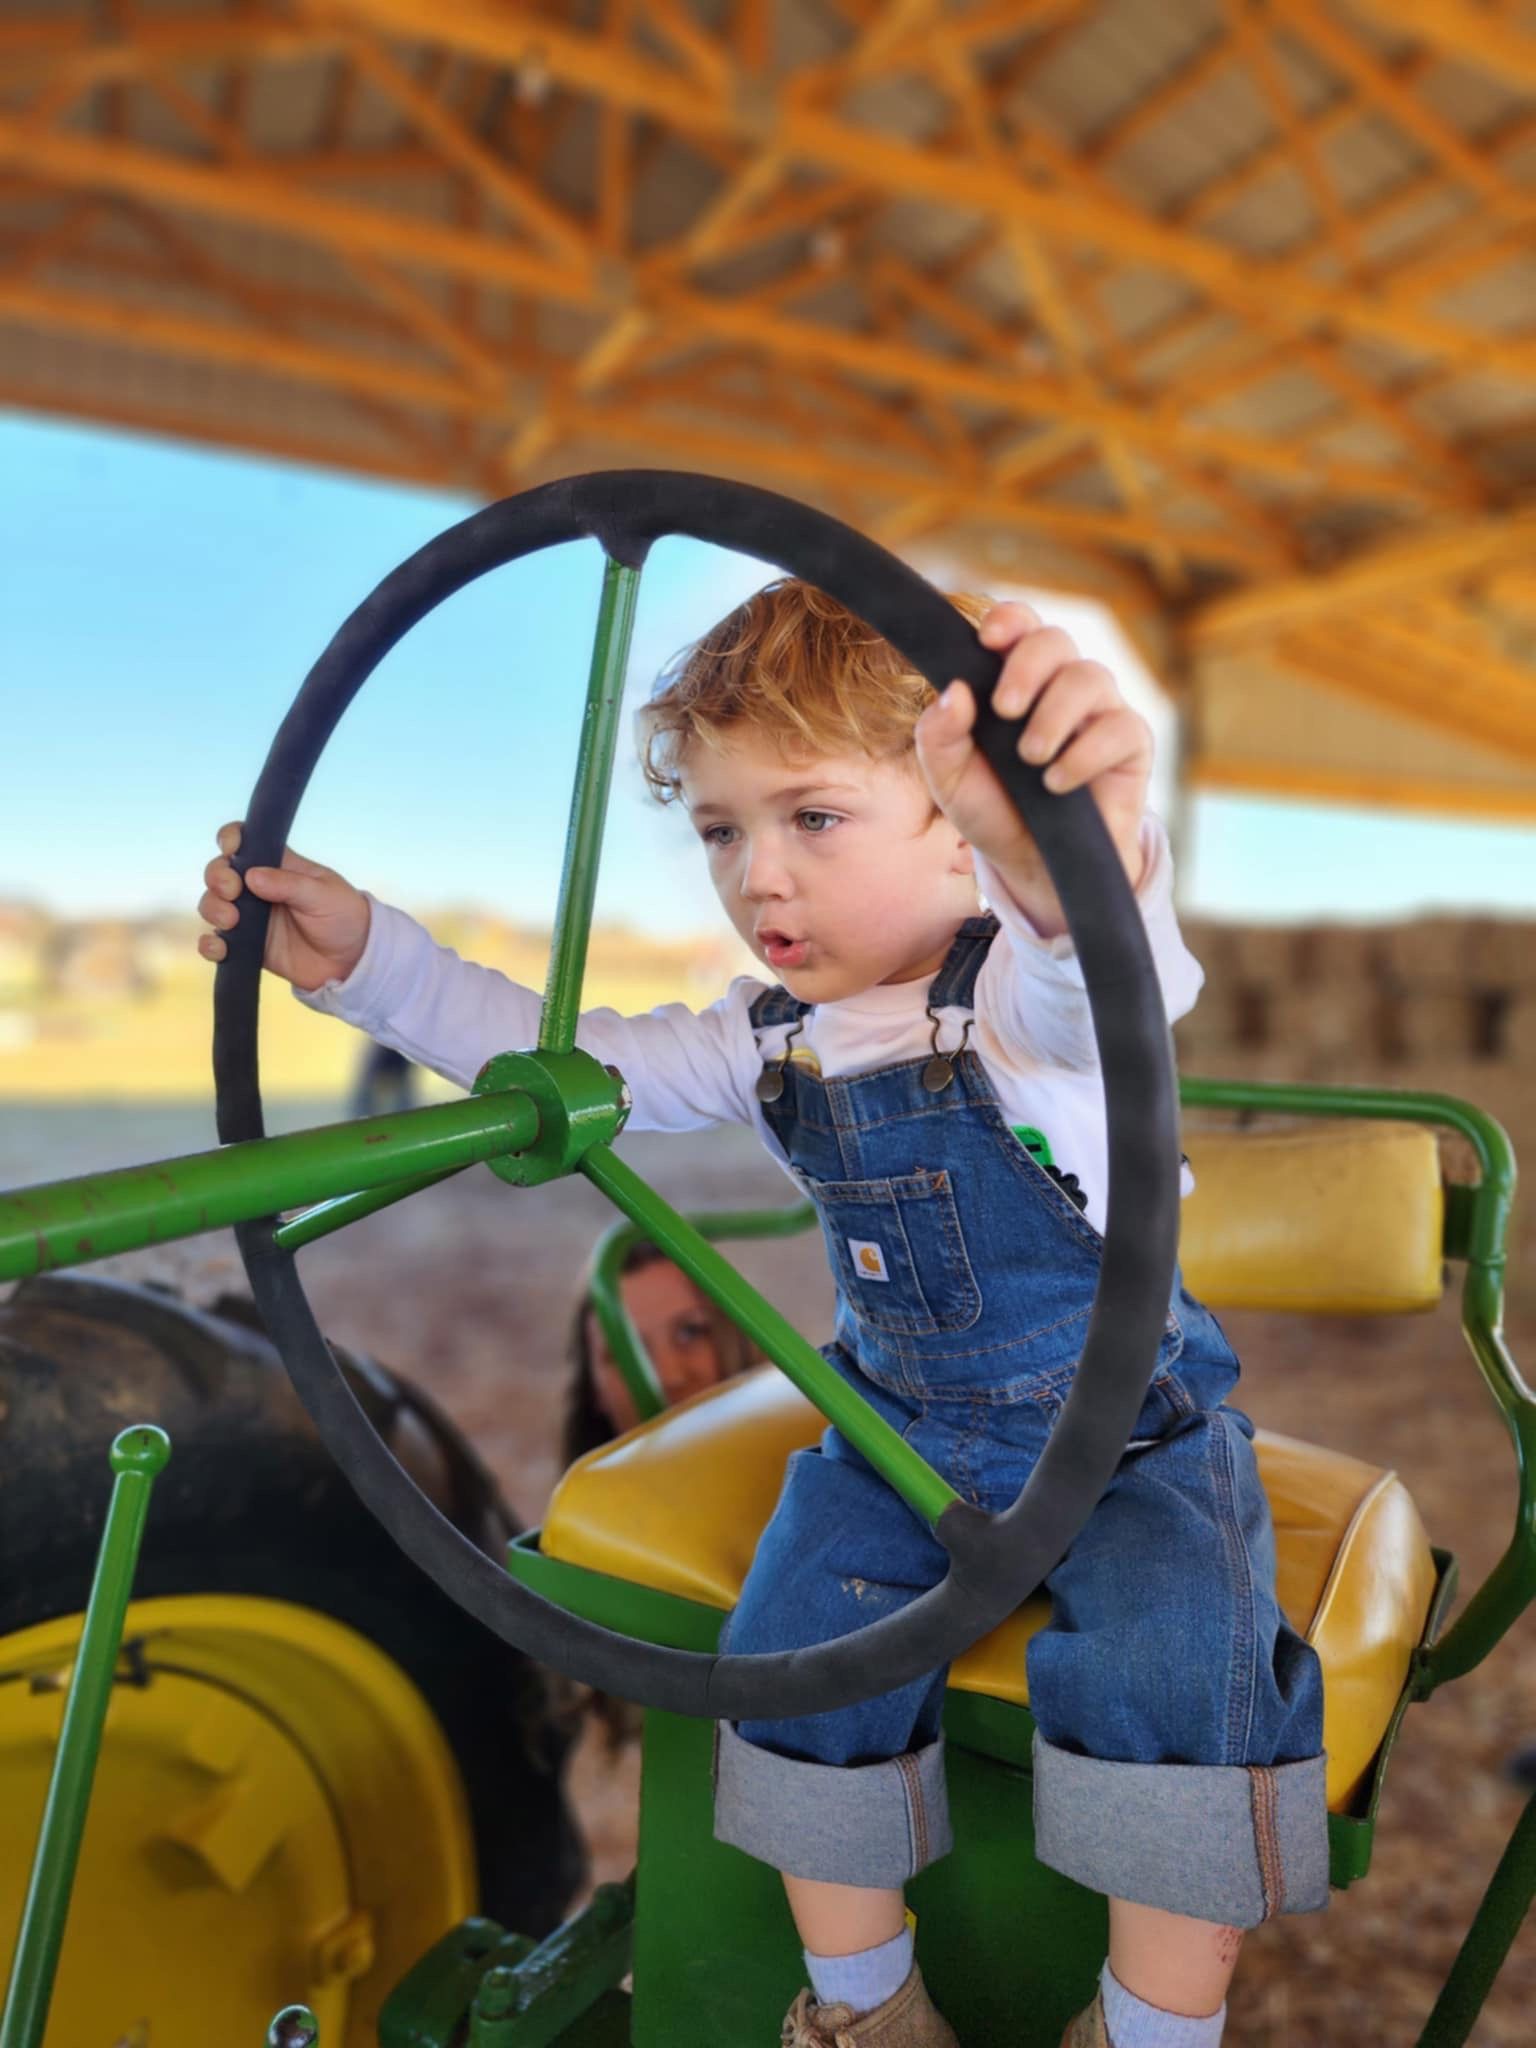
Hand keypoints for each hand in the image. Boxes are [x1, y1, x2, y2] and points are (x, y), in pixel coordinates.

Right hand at [197, 822, 370, 991]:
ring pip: (212, 905)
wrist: (353, 961)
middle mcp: (257, 888)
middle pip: (219, 872)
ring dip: (213, 908)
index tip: (231, 849)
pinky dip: (210, 945)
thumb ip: (288, 884)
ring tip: (231, 921)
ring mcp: (249, 917)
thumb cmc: (343, 917)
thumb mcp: (323, 894)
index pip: (245, 842)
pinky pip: (217, 943)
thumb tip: (251, 876)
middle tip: (232, 891)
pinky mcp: (246, 946)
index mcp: (278, 865)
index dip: (231, 839)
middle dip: (216, 877)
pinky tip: (219, 947)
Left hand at [914, 599, 1150, 899]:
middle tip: (1005, 709)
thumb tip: (954, 691)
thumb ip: (939, 736)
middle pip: (1056, 640)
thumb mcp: (949, 779)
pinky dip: (1083, 754)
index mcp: (1017, 679)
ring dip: (1054, 715)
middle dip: (1027, 666)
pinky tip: (1057, 782)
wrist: (1032, 865)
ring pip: (1090, 677)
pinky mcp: (1131, 744)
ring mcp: (1100, 711)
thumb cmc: (993, 809)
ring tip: (1031, 757)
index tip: (987, 638)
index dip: (1009, 620)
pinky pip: (1119, 727)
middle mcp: (1061, 685)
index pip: (1020, 626)